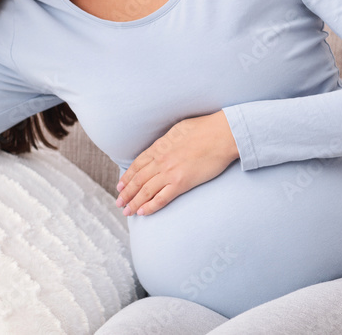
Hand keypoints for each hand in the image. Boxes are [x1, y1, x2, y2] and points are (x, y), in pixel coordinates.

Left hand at [115, 110, 238, 216]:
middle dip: (126, 193)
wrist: (221, 134)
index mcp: (159, 147)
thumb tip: (162, 146)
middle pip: (138, 179)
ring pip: (145, 190)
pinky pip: (162, 198)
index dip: (127, 177)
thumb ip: (167, 141)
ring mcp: (170, 172)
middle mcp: (160, 160)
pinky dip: (150, 206)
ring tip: (127, 211)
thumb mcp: (178, 130)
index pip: (137, 165)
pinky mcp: (181, 182)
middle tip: (119, 202)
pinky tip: (143, 212)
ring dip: (134, 202)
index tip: (120, 185)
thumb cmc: (204, 128)